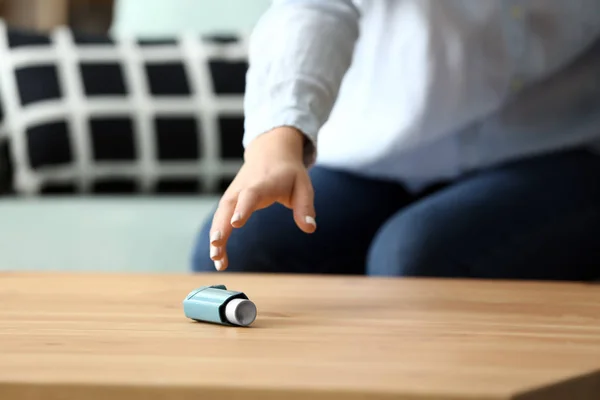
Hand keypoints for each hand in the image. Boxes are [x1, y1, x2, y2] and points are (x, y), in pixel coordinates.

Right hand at [208, 127, 316, 270]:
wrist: (270, 152)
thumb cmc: (288, 172)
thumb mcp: (303, 185)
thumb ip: (305, 207)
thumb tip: (310, 228)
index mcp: (263, 183)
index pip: (250, 195)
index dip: (243, 208)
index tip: (236, 223)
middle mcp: (243, 188)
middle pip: (229, 207)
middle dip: (221, 226)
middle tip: (215, 246)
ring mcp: (233, 194)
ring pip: (221, 216)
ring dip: (216, 237)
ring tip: (217, 261)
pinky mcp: (229, 202)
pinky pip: (221, 220)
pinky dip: (217, 236)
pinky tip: (219, 257)